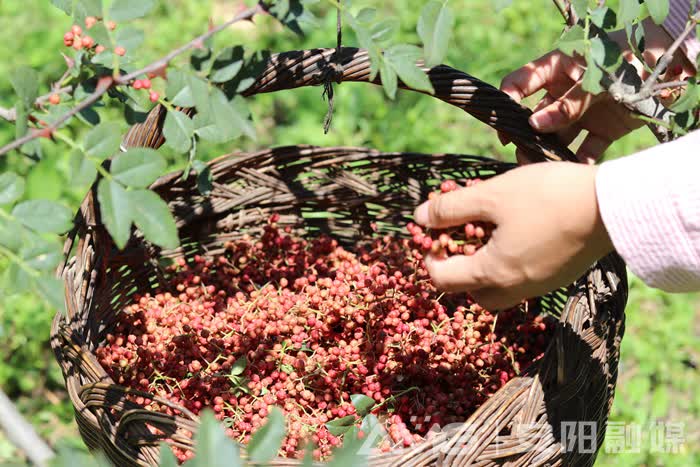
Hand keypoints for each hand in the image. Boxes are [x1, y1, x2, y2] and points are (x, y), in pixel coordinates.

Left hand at [413, 162, 613, 309]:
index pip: (441, 279)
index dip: (429, 255)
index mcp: (493, 273)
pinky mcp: (558, 276)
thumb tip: (419, 218)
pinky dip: (510, 262)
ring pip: (498, 288)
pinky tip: (519, 231)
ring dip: (485, 266)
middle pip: (470, 291)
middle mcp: (515, 288)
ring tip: (490, 230)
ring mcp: (540, 285)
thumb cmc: (548, 197)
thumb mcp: (492, 196)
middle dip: (457, 267)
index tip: (436, 230)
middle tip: (462, 234)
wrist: (614, 206)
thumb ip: (451, 208)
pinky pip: (523, 279)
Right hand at [500, 49, 643, 163]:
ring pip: (559, 136)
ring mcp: (584, 112)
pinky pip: (586, 148)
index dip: (508, 101)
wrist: (669, 70)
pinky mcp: (603, 129)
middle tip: (522, 154)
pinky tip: (576, 172)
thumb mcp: (594, 80)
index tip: (503, 124)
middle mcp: (566, 92)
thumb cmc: (627, 62)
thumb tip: (533, 125)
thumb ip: (566, 104)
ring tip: (544, 167)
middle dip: (527, 136)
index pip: (521, 82)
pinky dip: (581, 161)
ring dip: (551, 151)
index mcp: (558, 69)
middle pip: (537, 116)